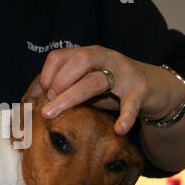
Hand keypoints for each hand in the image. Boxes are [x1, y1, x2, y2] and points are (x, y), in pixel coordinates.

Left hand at [39, 45, 184, 134]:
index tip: (42, 95)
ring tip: (54, 113)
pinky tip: (118, 130)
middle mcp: (104, 58)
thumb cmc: (110, 88)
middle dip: (58, 83)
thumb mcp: (84, 86)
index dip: (46, 74)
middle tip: (47, 106)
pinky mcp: (140, 89)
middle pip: (78, 62)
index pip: (59, 56)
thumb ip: (64, 91)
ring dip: (72, 97)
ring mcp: (123, 72)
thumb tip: (31, 107)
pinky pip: (131, 102)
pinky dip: (125, 117)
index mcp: (86, 55)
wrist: (153, 87)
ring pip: (96, 81)